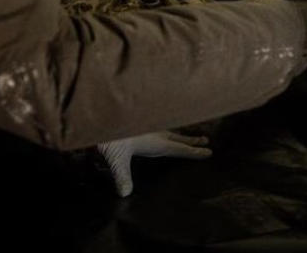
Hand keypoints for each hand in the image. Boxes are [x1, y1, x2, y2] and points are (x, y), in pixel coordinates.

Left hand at [96, 131, 211, 196]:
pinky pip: (156, 124)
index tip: (209, 152)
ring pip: (167, 129)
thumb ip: (122, 176)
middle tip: (206, 140)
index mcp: (154, 141)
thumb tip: (125, 194)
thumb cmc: (107, 136)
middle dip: (191, 139)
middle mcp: (153, 131)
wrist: (97, 113)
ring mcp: (145, 125)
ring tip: (187, 132)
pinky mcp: (136, 121)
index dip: (194, 151)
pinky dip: (163, 127)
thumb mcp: (115, 159)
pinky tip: (159, 129)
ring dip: (179, 131)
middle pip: (177, 136)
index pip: (179, 147)